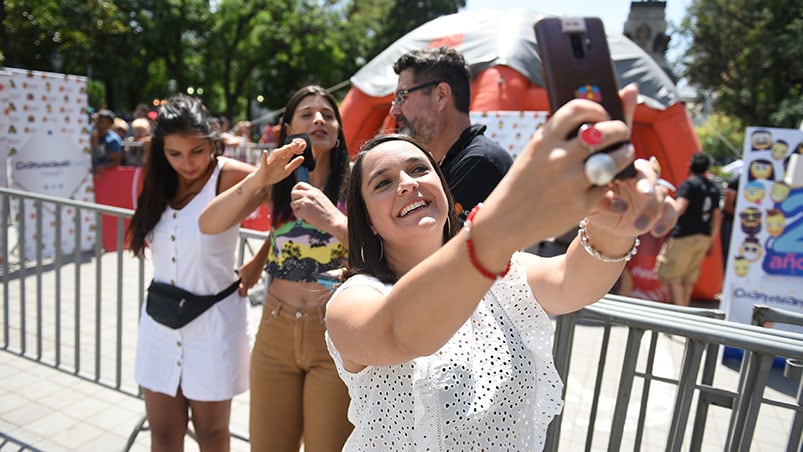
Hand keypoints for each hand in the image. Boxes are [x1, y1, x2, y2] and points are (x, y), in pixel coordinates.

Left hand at [237, 254, 265, 295]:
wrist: (258, 262)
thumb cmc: (249, 266)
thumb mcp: (240, 272)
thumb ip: (239, 278)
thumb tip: (239, 281)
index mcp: (246, 284)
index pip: (244, 294)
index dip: (241, 293)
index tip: (239, 289)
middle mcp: (252, 284)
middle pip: (247, 288)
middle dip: (244, 285)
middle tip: (241, 279)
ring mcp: (256, 281)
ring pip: (251, 283)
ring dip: (248, 280)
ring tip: (246, 274)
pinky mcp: (258, 278)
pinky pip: (253, 280)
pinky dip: (251, 277)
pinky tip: (250, 271)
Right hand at [252, 138, 305, 187]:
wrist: (262, 181)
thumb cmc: (274, 175)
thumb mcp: (286, 171)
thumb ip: (294, 164)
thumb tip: (302, 157)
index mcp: (282, 160)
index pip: (290, 153)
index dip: (296, 149)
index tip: (303, 144)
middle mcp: (277, 159)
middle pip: (284, 152)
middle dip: (290, 147)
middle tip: (297, 143)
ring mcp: (270, 162)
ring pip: (275, 155)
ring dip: (281, 151)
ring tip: (287, 147)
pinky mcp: (263, 167)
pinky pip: (263, 161)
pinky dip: (264, 157)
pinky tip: (265, 152)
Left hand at [290, 182, 345, 233]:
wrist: (334, 220)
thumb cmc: (329, 213)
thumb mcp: (321, 199)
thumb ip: (311, 196)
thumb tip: (300, 197)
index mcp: (314, 190)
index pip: (300, 184)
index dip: (295, 190)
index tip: (296, 196)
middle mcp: (309, 194)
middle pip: (293, 193)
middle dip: (294, 200)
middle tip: (298, 206)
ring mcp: (306, 201)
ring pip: (293, 203)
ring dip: (297, 209)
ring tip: (305, 213)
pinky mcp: (304, 210)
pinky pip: (296, 212)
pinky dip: (299, 216)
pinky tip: (307, 218)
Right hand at [478, 85, 640, 249]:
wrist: (506, 219)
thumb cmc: (524, 182)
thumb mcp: (534, 153)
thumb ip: (559, 137)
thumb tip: (595, 119)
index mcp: (545, 140)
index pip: (578, 109)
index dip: (597, 108)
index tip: (603, 115)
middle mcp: (558, 157)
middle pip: (605, 132)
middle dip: (620, 129)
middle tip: (622, 133)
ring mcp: (571, 181)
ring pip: (615, 159)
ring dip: (625, 153)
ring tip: (623, 153)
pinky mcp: (581, 204)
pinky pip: (606, 186)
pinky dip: (607, 183)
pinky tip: (601, 182)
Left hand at [585, 158, 678, 237]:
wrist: (607, 221)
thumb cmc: (596, 206)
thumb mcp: (592, 204)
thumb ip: (600, 200)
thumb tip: (616, 204)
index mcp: (623, 171)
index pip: (633, 164)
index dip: (637, 171)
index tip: (636, 183)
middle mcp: (640, 178)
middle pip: (651, 174)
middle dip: (650, 184)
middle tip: (646, 195)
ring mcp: (653, 192)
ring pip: (662, 194)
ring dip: (653, 210)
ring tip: (639, 226)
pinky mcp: (662, 208)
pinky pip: (672, 210)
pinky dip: (667, 220)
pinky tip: (657, 232)